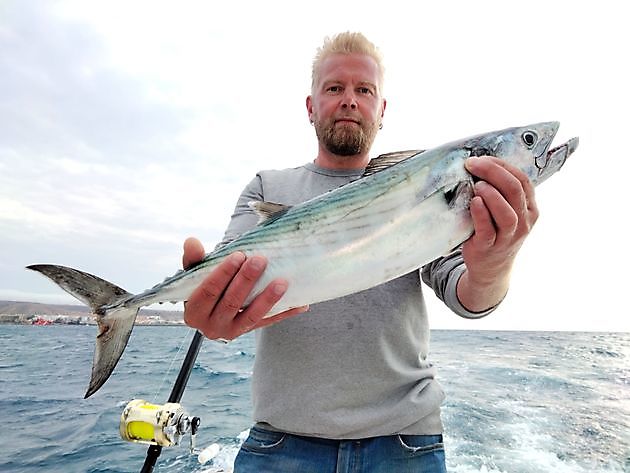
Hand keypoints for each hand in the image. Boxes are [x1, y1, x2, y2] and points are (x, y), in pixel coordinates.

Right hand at [182, 237, 307, 340]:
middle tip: (260, 260)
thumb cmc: (202, 285)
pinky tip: (301, 304)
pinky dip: (285, 313)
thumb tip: (192, 242)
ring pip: (252, 317)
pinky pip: (269, 322)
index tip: (238, 255)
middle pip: (232, 303)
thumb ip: (193, 259)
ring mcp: (232, 332)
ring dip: (268, 299)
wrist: (212, 309)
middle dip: (247, 281)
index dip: (223, 273)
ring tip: (282, 282)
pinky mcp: (250, 332)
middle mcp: (211, 328)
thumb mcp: (195, 274)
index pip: (209, 292)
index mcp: (194, 313)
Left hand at [457, 156, 538, 310]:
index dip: (501, 166)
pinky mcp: (489, 247)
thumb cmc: (494, 232)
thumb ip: (501, 192)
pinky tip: (474, 202)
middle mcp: (524, 222)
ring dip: (491, 194)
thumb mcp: (506, 212)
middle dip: (493, 172)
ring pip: (507, 212)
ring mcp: (508, 237)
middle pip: (515, 190)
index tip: (482, 159)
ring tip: (476, 184)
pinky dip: (481, 213)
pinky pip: (487, 229)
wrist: (490, 268)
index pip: (522, 180)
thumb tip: (480, 164)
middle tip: (473, 165)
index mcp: (529, 208)